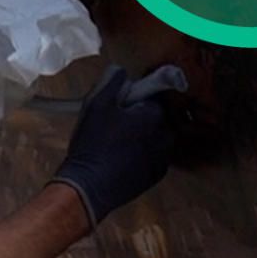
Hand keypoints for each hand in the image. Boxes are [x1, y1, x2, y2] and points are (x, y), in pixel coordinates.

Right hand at [50, 64, 182, 228]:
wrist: (90, 187)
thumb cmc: (93, 143)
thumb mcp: (97, 104)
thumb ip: (112, 81)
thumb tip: (122, 70)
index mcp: (155, 115)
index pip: (152, 96)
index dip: (134, 100)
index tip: (118, 107)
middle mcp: (166, 135)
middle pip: (155, 117)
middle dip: (140, 118)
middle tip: (114, 126)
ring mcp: (163, 158)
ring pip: (155, 137)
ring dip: (142, 136)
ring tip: (116, 144)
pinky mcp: (156, 176)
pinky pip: (152, 156)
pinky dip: (142, 154)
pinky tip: (121, 159)